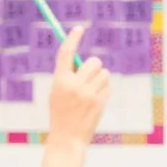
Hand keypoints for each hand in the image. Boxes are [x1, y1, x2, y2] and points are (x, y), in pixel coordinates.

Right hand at [46, 26, 111, 144]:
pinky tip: (96, 101)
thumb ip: (68, 76)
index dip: (72, 38)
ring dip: (101, 79)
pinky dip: (105, 90)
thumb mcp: (57, 92)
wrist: (67, 137)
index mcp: (60, 80)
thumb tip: (82, 61)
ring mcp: (88, 94)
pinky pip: (108, 86)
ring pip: (104, 74)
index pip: (66, 53)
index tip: (79, 29)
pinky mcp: (99, 102)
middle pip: (93, 62)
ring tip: (92, 91)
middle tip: (89, 76)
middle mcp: (74, 85)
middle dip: (94, 67)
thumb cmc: (61, 114)